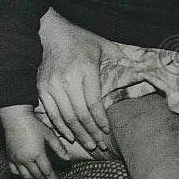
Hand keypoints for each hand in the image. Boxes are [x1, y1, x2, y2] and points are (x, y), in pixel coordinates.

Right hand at [0, 105, 70, 178]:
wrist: (15, 119)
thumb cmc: (34, 125)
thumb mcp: (49, 134)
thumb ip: (59, 147)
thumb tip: (67, 159)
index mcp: (38, 154)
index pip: (47, 172)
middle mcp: (26, 160)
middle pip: (37, 176)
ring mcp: (16, 160)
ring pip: (26, 176)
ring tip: (41, 178)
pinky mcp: (9, 158)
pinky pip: (14, 172)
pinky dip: (22, 175)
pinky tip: (27, 173)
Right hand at [37, 8, 111, 152]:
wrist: (48, 33)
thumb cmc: (79, 40)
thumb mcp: (102, 44)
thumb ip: (119, 57)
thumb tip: (136, 69)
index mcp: (85, 69)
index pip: (94, 103)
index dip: (101, 121)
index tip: (107, 131)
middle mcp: (67, 79)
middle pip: (81, 115)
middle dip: (91, 133)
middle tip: (100, 145)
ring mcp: (52, 85)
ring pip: (66, 118)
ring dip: (78, 135)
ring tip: (88, 145)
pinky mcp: (41, 89)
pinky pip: (52, 114)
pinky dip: (60, 128)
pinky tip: (69, 136)